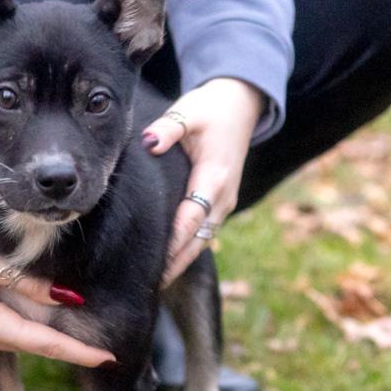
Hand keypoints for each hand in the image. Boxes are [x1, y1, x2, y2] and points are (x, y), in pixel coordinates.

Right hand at [0, 235, 115, 366]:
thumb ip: (30, 283)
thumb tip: (63, 297)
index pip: (47, 347)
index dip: (79, 353)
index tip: (107, 358)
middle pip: (33, 345)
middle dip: (63, 346)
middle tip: (97, 348)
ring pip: (16, 337)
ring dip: (39, 335)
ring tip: (69, 333)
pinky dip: (18, 325)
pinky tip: (27, 316)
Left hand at [142, 78, 261, 285]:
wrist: (241, 105)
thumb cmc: (211, 109)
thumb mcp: (188, 112)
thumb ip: (168, 128)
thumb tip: (149, 142)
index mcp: (214, 177)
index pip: (190, 219)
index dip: (172, 243)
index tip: (152, 263)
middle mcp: (223, 196)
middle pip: (197, 239)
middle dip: (175, 263)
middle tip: (150, 285)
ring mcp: (225, 202)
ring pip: (202, 240)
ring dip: (181, 261)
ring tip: (156, 282)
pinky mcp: (222, 204)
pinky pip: (205, 233)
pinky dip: (188, 249)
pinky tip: (169, 263)